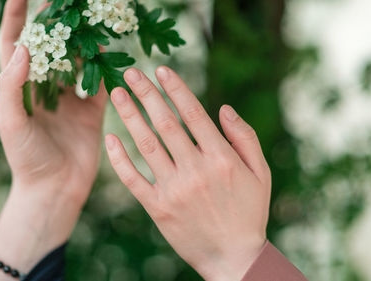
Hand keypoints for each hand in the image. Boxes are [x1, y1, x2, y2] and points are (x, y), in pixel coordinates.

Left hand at [0, 0, 107, 278]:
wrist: (55, 190)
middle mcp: (45, 88)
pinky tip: (110, 49)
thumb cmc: (26, 159)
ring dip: (84, 41)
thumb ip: (12, 86)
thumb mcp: (12, 123)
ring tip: (91, 18)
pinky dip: (106, 67)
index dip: (17, 19)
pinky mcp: (92, 110)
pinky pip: (101, 83)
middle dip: (57, 23)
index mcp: (21, 88)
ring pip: (78, 61)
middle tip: (67, 1)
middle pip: (51, 47)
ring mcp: (70, 98)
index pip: (15, 45)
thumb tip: (24, 48)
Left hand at [105, 67, 270, 280]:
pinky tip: (111, 138)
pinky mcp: (158, 208)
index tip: (161, 70)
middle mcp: (195, 170)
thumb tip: (223, 108)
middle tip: (131, 73)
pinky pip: (133, 179)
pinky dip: (119, 159)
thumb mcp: (259, 172)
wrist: (233, 257)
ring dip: (130, 116)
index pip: (193, 113)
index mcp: (221, 158)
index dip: (175, 89)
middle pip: (166, 123)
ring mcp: (174, 189)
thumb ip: (245, 137)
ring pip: (146, 145)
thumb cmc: (248, 211)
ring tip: (117, 94)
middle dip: (147, 94)